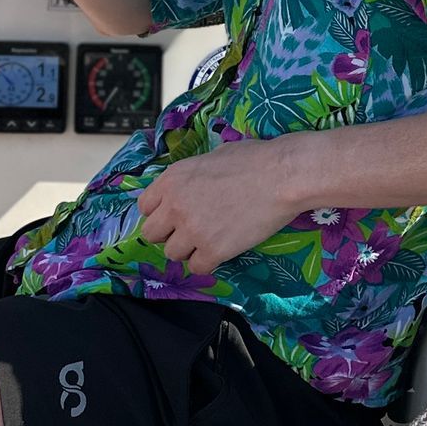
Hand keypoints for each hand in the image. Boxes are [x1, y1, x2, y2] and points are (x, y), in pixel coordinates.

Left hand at [135, 140, 302, 279]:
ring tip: (210, 239)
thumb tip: (193, 184)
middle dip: (169, 234)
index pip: (144, 208)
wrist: (282, 176)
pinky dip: (207, 262)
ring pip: (172, 254)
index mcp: (171, 179)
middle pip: (151, 234)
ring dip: (189, 249)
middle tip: (190, 230)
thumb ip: (192, 176)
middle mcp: (175, 206)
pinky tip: (221, 250)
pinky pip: (197, 268)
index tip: (175, 215)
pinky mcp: (213, 250)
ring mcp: (192, 230)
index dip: (160, 213)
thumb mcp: (212, 157)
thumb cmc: (254, 159)